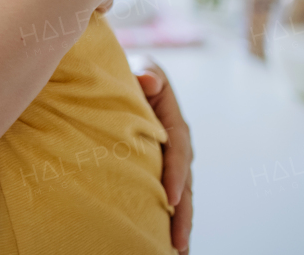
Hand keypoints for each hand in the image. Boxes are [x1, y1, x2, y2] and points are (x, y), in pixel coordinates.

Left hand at [132, 56, 192, 253]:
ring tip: (174, 251)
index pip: (178, 150)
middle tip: (177, 243)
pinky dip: (166, 217)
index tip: (170, 198)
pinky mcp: (157, 168)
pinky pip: (164, 193)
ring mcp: (168, 158)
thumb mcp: (138, 67)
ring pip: (179, 194)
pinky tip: (161, 242)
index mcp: (173, 119)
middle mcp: (176, 143)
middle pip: (184, 182)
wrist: (119, 77)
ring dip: (178, 222)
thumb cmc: (128, 71)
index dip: (176, 174)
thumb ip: (145, 73)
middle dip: (182, 213)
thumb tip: (149, 82)